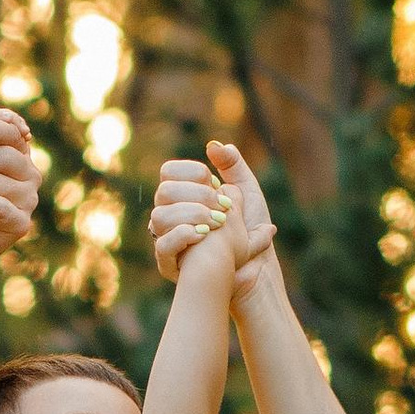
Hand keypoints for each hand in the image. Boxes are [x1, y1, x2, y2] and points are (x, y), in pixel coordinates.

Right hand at [150, 142, 274, 293]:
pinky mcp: (169, 263)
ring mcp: (167, 238)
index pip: (169, 172)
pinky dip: (182, 236)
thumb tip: (212, 146)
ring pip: (159, 217)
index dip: (191, 172)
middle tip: (222, 208)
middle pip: (164, 192)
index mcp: (183, 196)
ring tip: (216, 224)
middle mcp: (170, 215)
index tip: (214, 181)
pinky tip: (203, 234)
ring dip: (190, 216)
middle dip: (197, 195)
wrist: (256, 266)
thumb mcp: (246, 192)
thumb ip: (233, 165)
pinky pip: (162, 246)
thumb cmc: (249, 229)